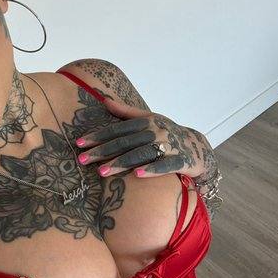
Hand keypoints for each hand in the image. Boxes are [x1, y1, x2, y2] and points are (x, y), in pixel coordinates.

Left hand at [75, 96, 215, 179]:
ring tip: (102, 172)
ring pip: (141, 154)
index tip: (80, 143)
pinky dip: (151, 169)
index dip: (98, 136)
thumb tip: (104, 102)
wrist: (198, 146)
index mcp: (146, 122)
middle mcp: (156, 132)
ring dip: (121, 163)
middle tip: (83, 160)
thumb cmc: (168, 132)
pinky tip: (137, 175)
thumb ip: (126, 112)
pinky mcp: (180, 160)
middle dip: (102, 151)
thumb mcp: (149, 119)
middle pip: (125, 142)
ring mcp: (169, 146)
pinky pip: (164, 165)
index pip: (117, 129)